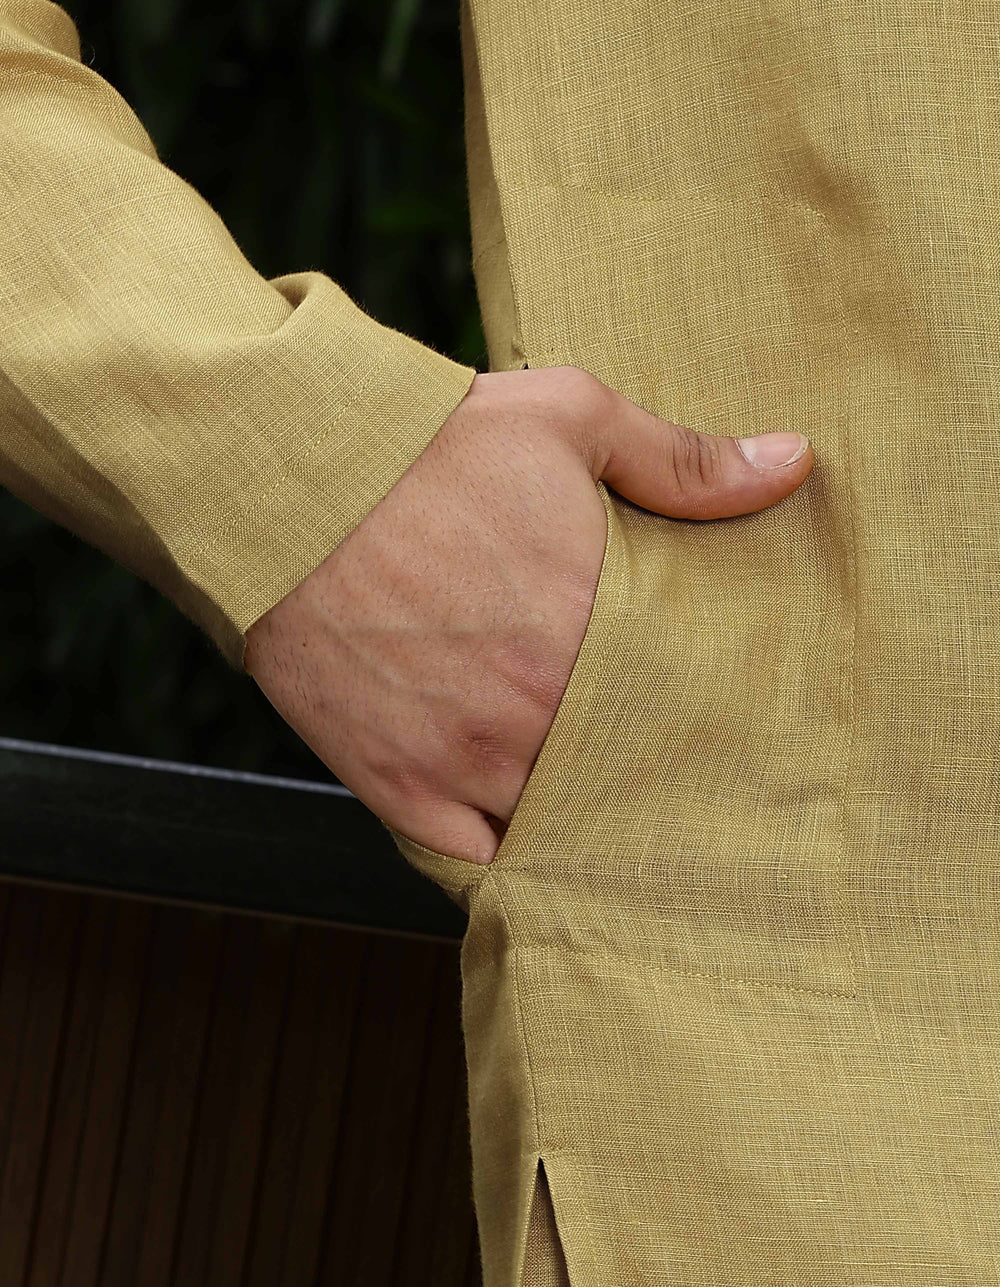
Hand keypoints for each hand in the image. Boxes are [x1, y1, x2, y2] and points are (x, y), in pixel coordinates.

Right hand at [244, 366, 813, 863]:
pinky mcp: (394, 785)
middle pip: (622, 783)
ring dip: (575, 823)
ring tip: (594, 812)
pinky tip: (516, 840)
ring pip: (552, 831)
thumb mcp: (569, 419)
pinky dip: (497, 859)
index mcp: (593, 631)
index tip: (704, 723)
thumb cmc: (426, 443)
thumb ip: (684, 460)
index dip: (697, 724)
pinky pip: (468, 863)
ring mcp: (463, 761)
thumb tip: (793, 462)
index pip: (682, 713)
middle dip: (642, 779)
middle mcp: (536, 714)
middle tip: (656, 774)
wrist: (282, 478)